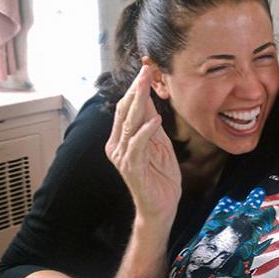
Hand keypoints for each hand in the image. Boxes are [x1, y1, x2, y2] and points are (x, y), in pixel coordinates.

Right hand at [105, 61, 181, 220]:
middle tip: (145, 71)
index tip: (145, 71)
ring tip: (147, 86)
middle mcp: (117, 146)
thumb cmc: (161, 177)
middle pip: (125, 112)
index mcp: (121, 139)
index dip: (135, 89)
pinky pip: (137, 146)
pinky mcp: (131, 168)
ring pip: (129, 124)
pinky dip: (146, 132)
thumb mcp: (159, 145)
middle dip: (136, 90)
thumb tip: (149, 101)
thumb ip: (152, 125)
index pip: (126, 108)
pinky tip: (155, 120)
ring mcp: (122, 157)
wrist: (161, 206)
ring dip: (139, 104)